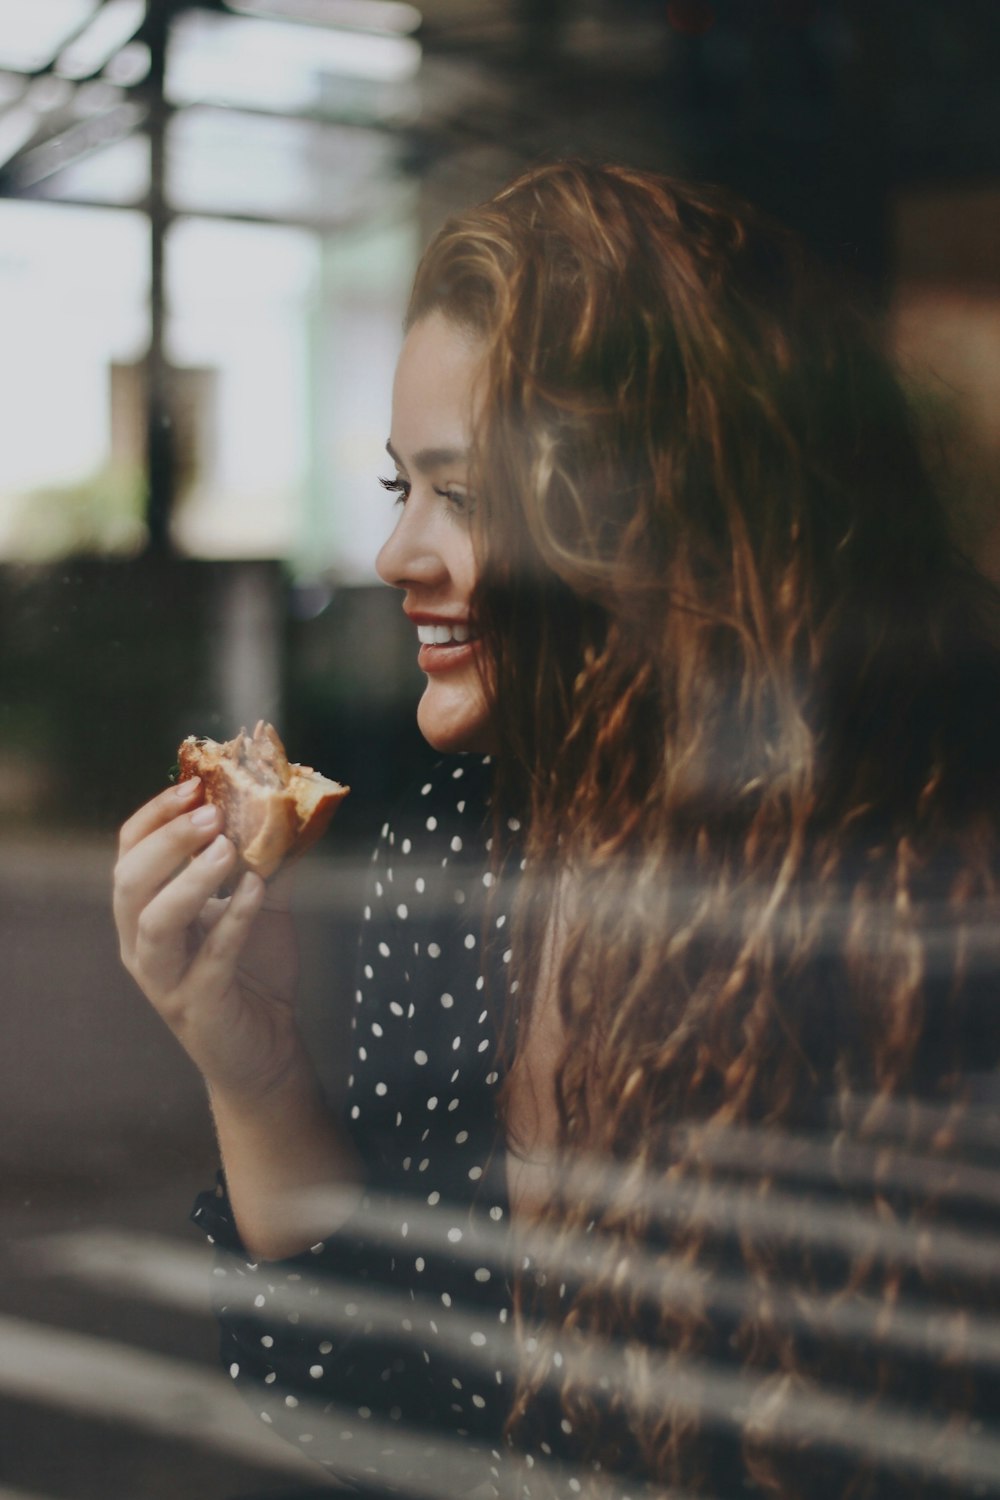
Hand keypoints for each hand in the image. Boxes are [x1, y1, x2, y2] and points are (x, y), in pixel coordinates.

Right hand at [113, 778, 305, 1099]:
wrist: (268, 1047)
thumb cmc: (254, 971)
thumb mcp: (260, 904)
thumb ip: (264, 859)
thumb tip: (287, 804)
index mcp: (145, 912)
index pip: (128, 852)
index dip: (154, 815)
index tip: (193, 785)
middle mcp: (141, 944)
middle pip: (128, 883)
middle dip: (166, 842)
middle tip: (210, 814)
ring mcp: (165, 978)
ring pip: (154, 923)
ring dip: (189, 880)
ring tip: (227, 848)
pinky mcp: (199, 1005)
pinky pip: (209, 957)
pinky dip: (233, 919)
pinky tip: (255, 890)